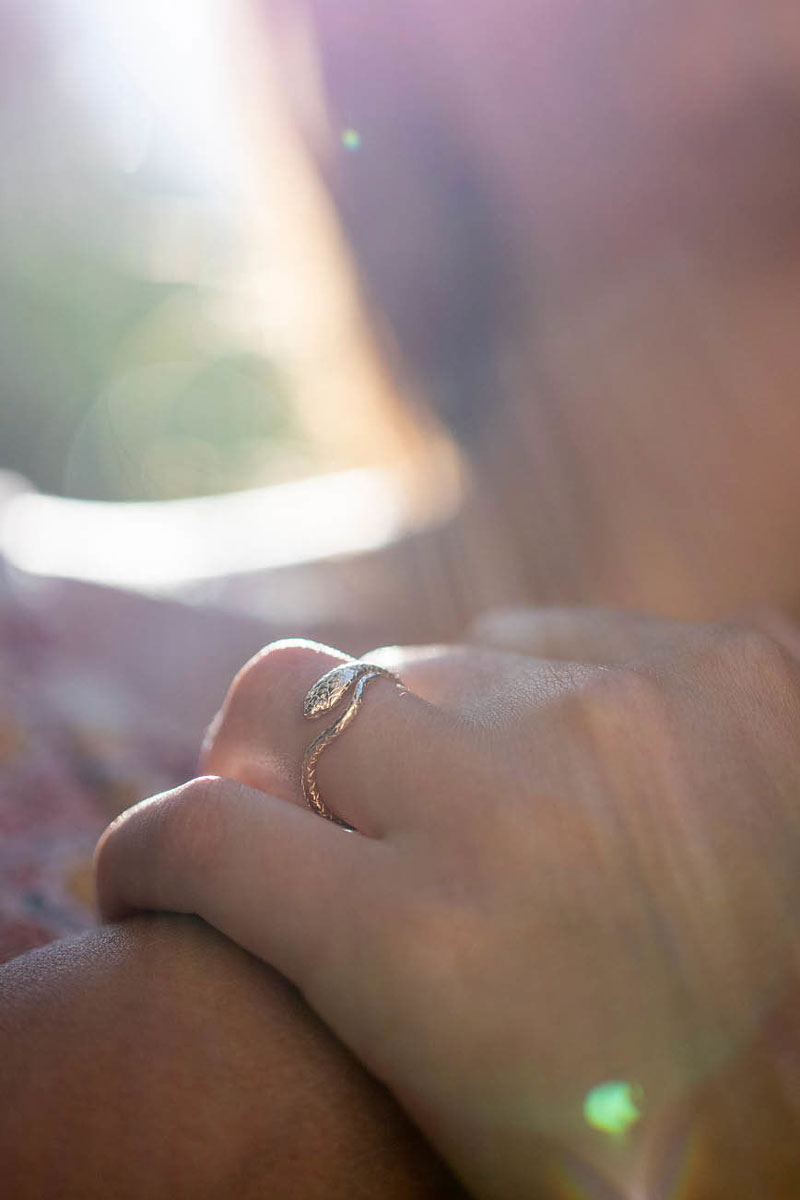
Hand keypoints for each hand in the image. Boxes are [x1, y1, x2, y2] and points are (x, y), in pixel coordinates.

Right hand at [95, 616, 799, 1197]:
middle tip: (286, 830)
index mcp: (435, 953)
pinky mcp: (707, 658)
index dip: (142, 856)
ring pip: (414, 669)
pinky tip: (572, 787)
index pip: (199, 835)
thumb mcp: (466, 1114)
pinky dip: (514, 713)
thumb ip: (321, 974)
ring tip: (479, 832)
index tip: (141, 877)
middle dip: (252, 768)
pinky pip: (525, 647)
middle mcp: (516, 803)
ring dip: (405, 747)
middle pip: (281, 698)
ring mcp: (622, 705)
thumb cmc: (658, 1128)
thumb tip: (205, 848)